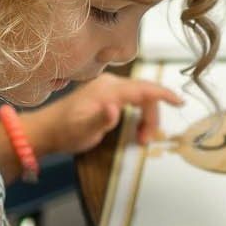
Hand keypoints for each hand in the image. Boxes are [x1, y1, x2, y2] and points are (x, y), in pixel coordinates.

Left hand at [32, 73, 183, 153]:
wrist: (46, 130)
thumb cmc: (65, 132)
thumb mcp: (84, 130)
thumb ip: (102, 119)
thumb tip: (115, 108)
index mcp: (108, 90)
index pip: (143, 88)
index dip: (164, 94)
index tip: (180, 102)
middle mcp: (110, 84)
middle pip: (144, 94)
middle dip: (152, 117)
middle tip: (146, 141)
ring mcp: (108, 87)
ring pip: (139, 97)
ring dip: (145, 117)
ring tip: (140, 138)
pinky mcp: (106, 94)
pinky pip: (131, 99)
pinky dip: (139, 113)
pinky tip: (136, 126)